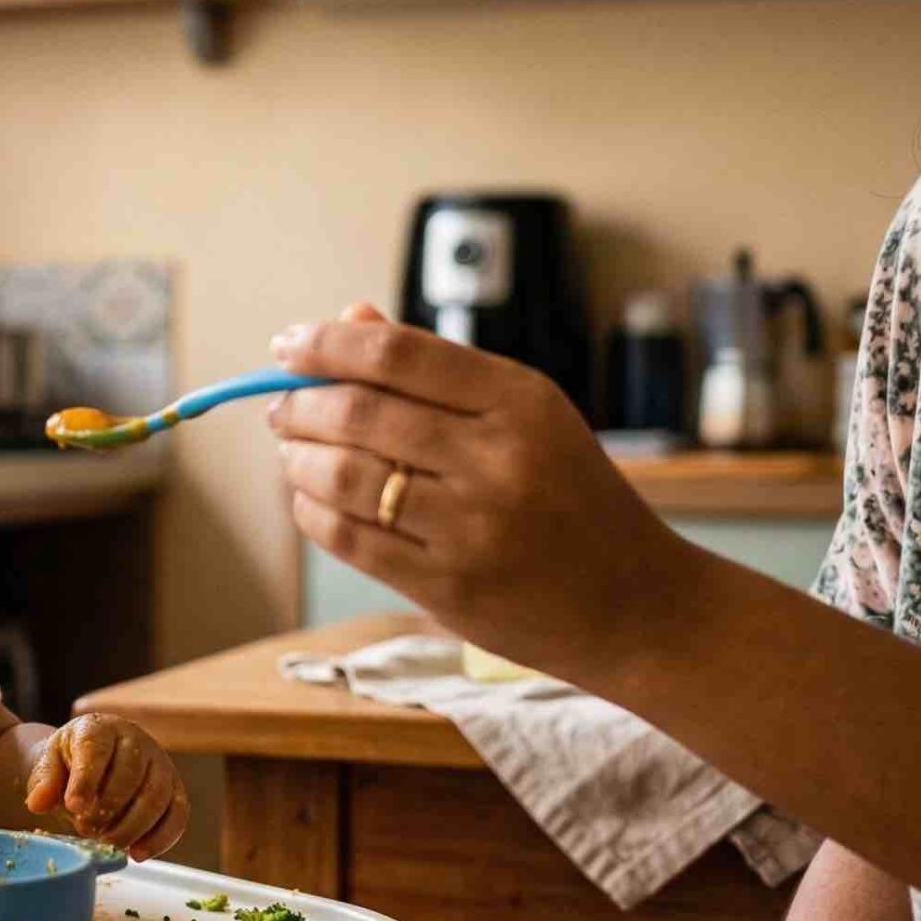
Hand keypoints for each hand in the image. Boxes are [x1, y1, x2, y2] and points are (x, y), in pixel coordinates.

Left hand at [23, 714, 188, 858]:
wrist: (94, 761)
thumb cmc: (71, 762)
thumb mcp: (50, 764)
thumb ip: (44, 781)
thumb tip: (37, 803)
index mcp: (100, 728)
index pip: (96, 751)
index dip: (86, 780)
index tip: (74, 807)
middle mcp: (137, 740)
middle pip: (131, 775)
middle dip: (108, 808)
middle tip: (86, 828)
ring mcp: (160, 763)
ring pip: (156, 797)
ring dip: (132, 826)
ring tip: (107, 843)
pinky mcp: (175, 788)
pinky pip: (178, 815)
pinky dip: (160, 838)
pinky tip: (137, 853)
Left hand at [266, 304, 685, 671]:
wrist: (638, 605)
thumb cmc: (572, 498)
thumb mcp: (528, 418)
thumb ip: (437, 370)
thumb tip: (349, 316)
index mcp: (521, 401)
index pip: (397, 353)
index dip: (326, 343)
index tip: (288, 344)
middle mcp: (498, 459)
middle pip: (358, 411)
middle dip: (300, 404)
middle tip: (283, 407)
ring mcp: (473, 527)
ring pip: (342, 474)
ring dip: (297, 459)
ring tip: (294, 453)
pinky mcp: (448, 586)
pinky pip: (348, 537)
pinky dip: (311, 511)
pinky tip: (311, 499)